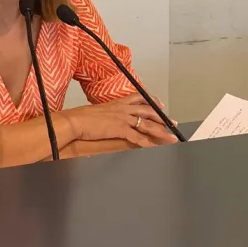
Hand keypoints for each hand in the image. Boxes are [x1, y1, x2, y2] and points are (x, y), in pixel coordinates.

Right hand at [59, 94, 179, 147]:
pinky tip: (155, 148)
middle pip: (147, 111)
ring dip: (161, 132)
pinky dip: (148, 143)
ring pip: (146, 124)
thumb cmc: (80, 117)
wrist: (75, 121)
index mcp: (116, 103)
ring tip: (171, 138)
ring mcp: (122, 118)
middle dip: (162, 118)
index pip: (138, 98)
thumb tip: (107, 120)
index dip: (151, 101)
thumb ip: (105, 115)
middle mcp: (122, 108)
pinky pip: (137, 137)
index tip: (160, 104)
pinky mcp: (119, 129)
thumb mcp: (96, 112)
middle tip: (172, 123)